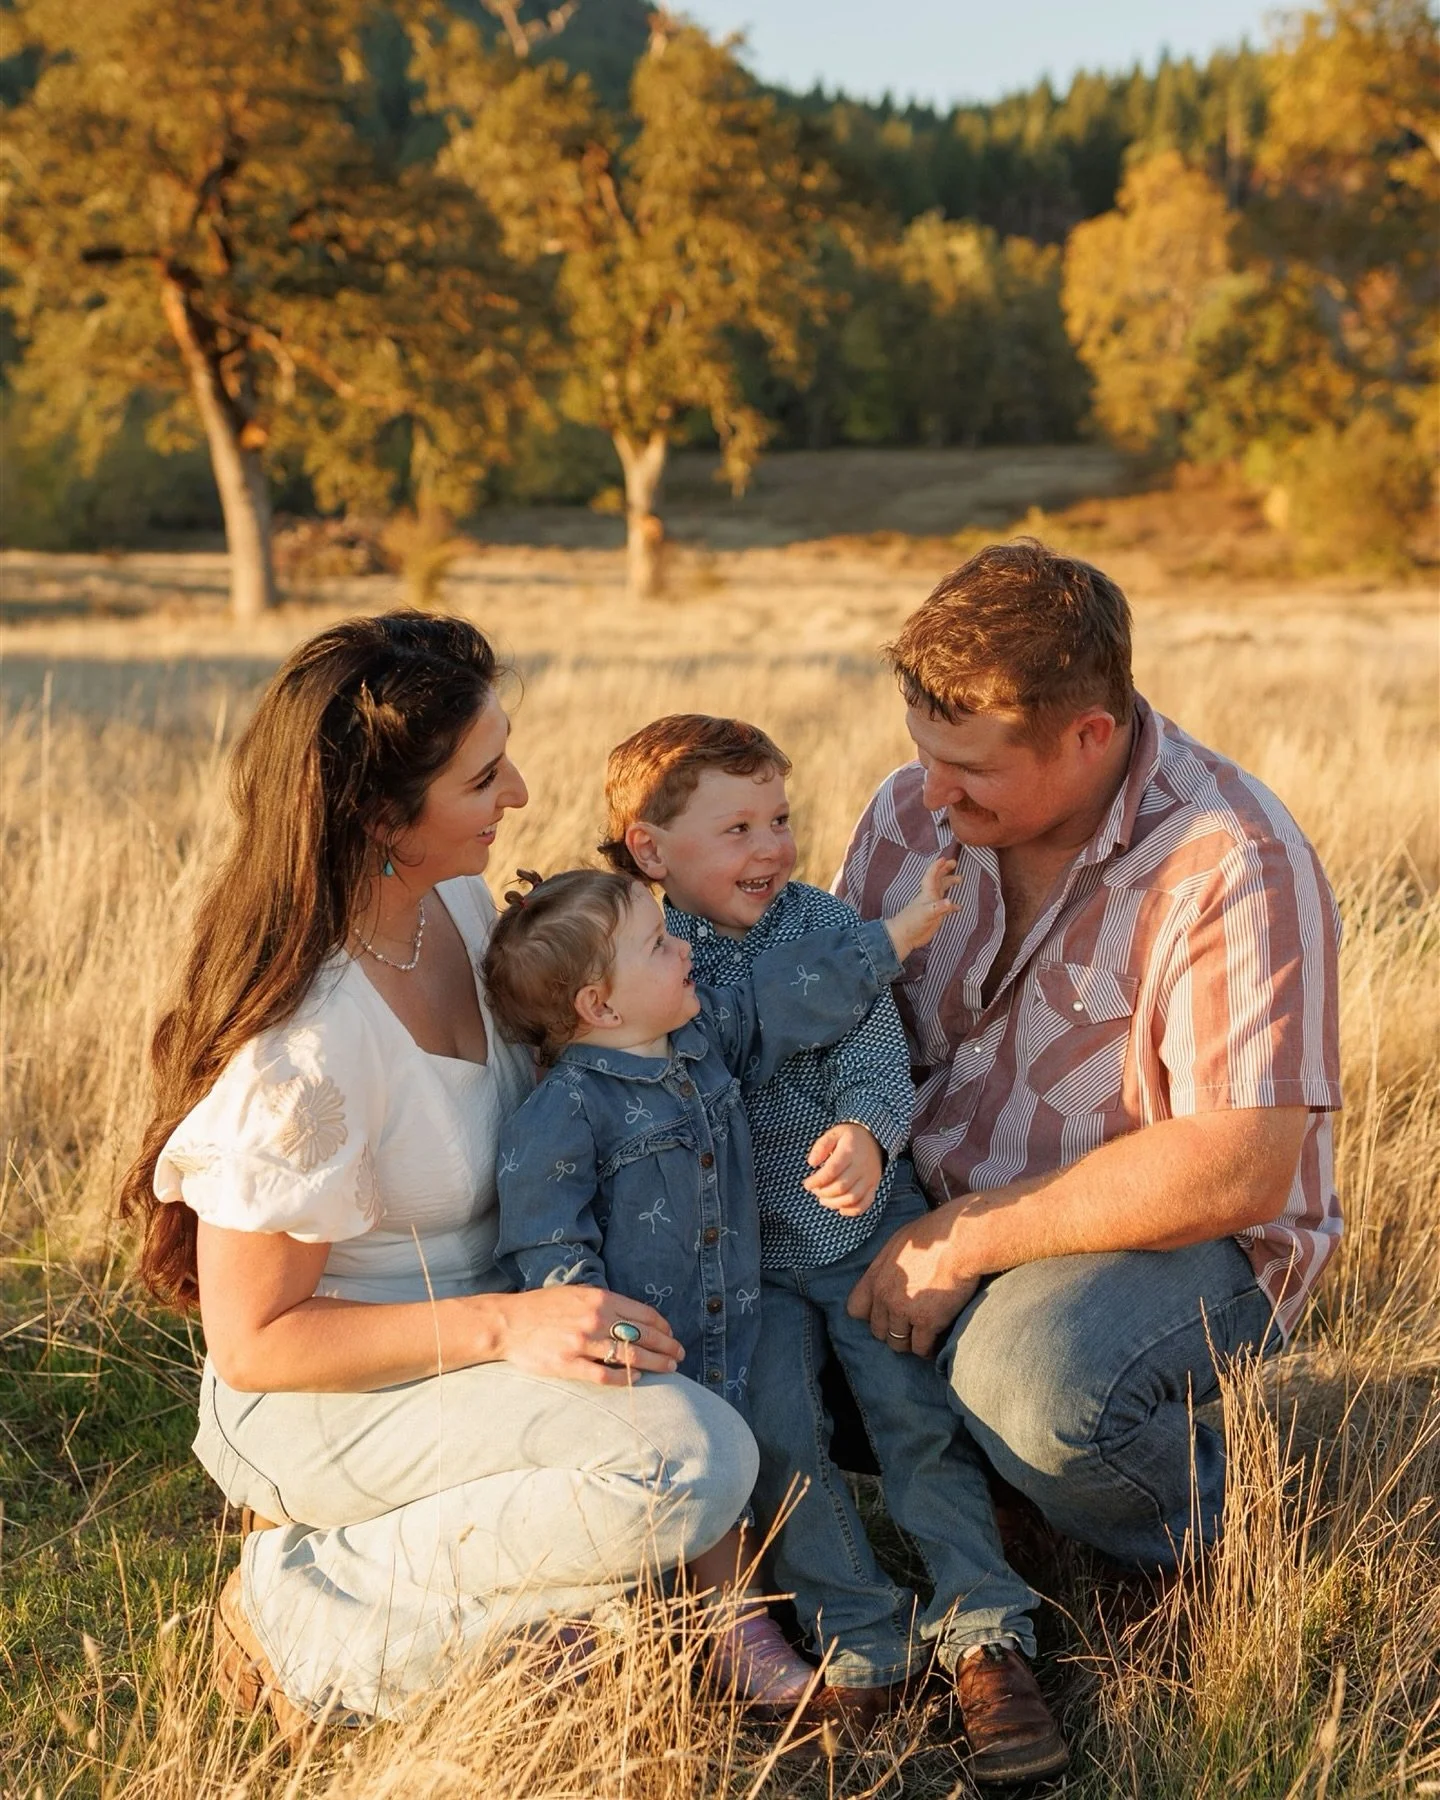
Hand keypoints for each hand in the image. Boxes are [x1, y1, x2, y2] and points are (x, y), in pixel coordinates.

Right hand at [490, 1286, 683, 1386]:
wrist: (509, 1322)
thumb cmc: (543, 1307)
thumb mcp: (577, 1293)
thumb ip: (604, 1302)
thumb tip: (633, 1315)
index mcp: (599, 1298)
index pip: (644, 1314)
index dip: (663, 1326)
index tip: (671, 1335)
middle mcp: (595, 1319)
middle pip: (643, 1335)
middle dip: (667, 1346)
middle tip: (679, 1355)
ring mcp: (582, 1343)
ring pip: (630, 1356)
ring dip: (655, 1363)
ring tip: (670, 1368)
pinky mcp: (569, 1365)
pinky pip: (605, 1376)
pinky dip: (626, 1379)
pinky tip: (638, 1379)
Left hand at [803, 1122, 883, 1215]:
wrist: (875, 1138)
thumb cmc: (850, 1137)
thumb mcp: (834, 1133)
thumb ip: (821, 1146)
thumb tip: (811, 1163)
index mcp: (850, 1151)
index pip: (832, 1171)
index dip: (817, 1181)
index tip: (807, 1184)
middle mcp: (862, 1166)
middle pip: (841, 1187)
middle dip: (823, 1192)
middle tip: (815, 1190)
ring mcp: (870, 1177)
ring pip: (852, 1198)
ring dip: (834, 1203)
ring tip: (823, 1199)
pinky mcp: (874, 1186)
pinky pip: (865, 1203)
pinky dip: (852, 1211)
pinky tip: (840, 1209)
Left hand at [845, 1203, 979, 1357]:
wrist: (960, 1241)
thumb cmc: (936, 1235)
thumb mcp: (900, 1242)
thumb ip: (890, 1264)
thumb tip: (892, 1273)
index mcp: (876, 1275)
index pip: (855, 1308)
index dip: (870, 1314)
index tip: (885, 1314)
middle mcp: (885, 1295)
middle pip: (878, 1330)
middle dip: (893, 1331)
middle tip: (909, 1329)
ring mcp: (904, 1311)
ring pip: (898, 1343)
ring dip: (910, 1343)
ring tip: (923, 1339)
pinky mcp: (927, 1322)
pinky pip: (921, 1348)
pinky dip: (929, 1350)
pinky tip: (937, 1345)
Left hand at [883, 857, 958, 960]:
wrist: (904, 936)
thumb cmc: (911, 922)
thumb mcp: (926, 914)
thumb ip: (938, 908)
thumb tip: (950, 902)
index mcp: (927, 893)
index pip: (932, 875)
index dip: (937, 866)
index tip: (945, 858)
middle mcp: (930, 896)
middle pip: (938, 879)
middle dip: (945, 870)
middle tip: (954, 862)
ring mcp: (932, 905)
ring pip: (942, 890)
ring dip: (949, 883)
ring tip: (960, 879)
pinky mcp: (935, 916)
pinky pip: (946, 908)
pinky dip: (952, 906)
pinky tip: (958, 907)